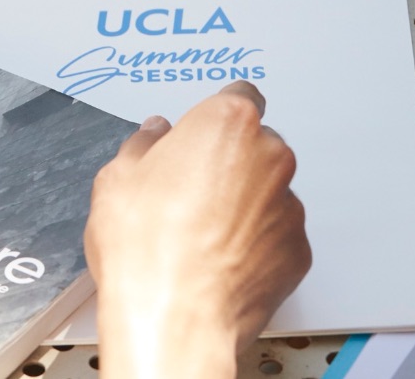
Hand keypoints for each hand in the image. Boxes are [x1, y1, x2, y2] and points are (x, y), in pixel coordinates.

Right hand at [87, 82, 310, 378]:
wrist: (173, 317)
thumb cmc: (146, 247)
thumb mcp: (117, 178)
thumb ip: (143, 145)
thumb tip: (153, 136)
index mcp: (228, 124)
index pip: (239, 97)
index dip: (216, 117)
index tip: (202, 131)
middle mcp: (269, 157)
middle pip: (255, 145)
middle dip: (227, 162)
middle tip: (187, 191)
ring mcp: (288, 205)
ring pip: (266, 192)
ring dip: (242, 204)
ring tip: (198, 234)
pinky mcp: (297, 250)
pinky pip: (275, 235)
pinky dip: (254, 243)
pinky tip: (217, 259)